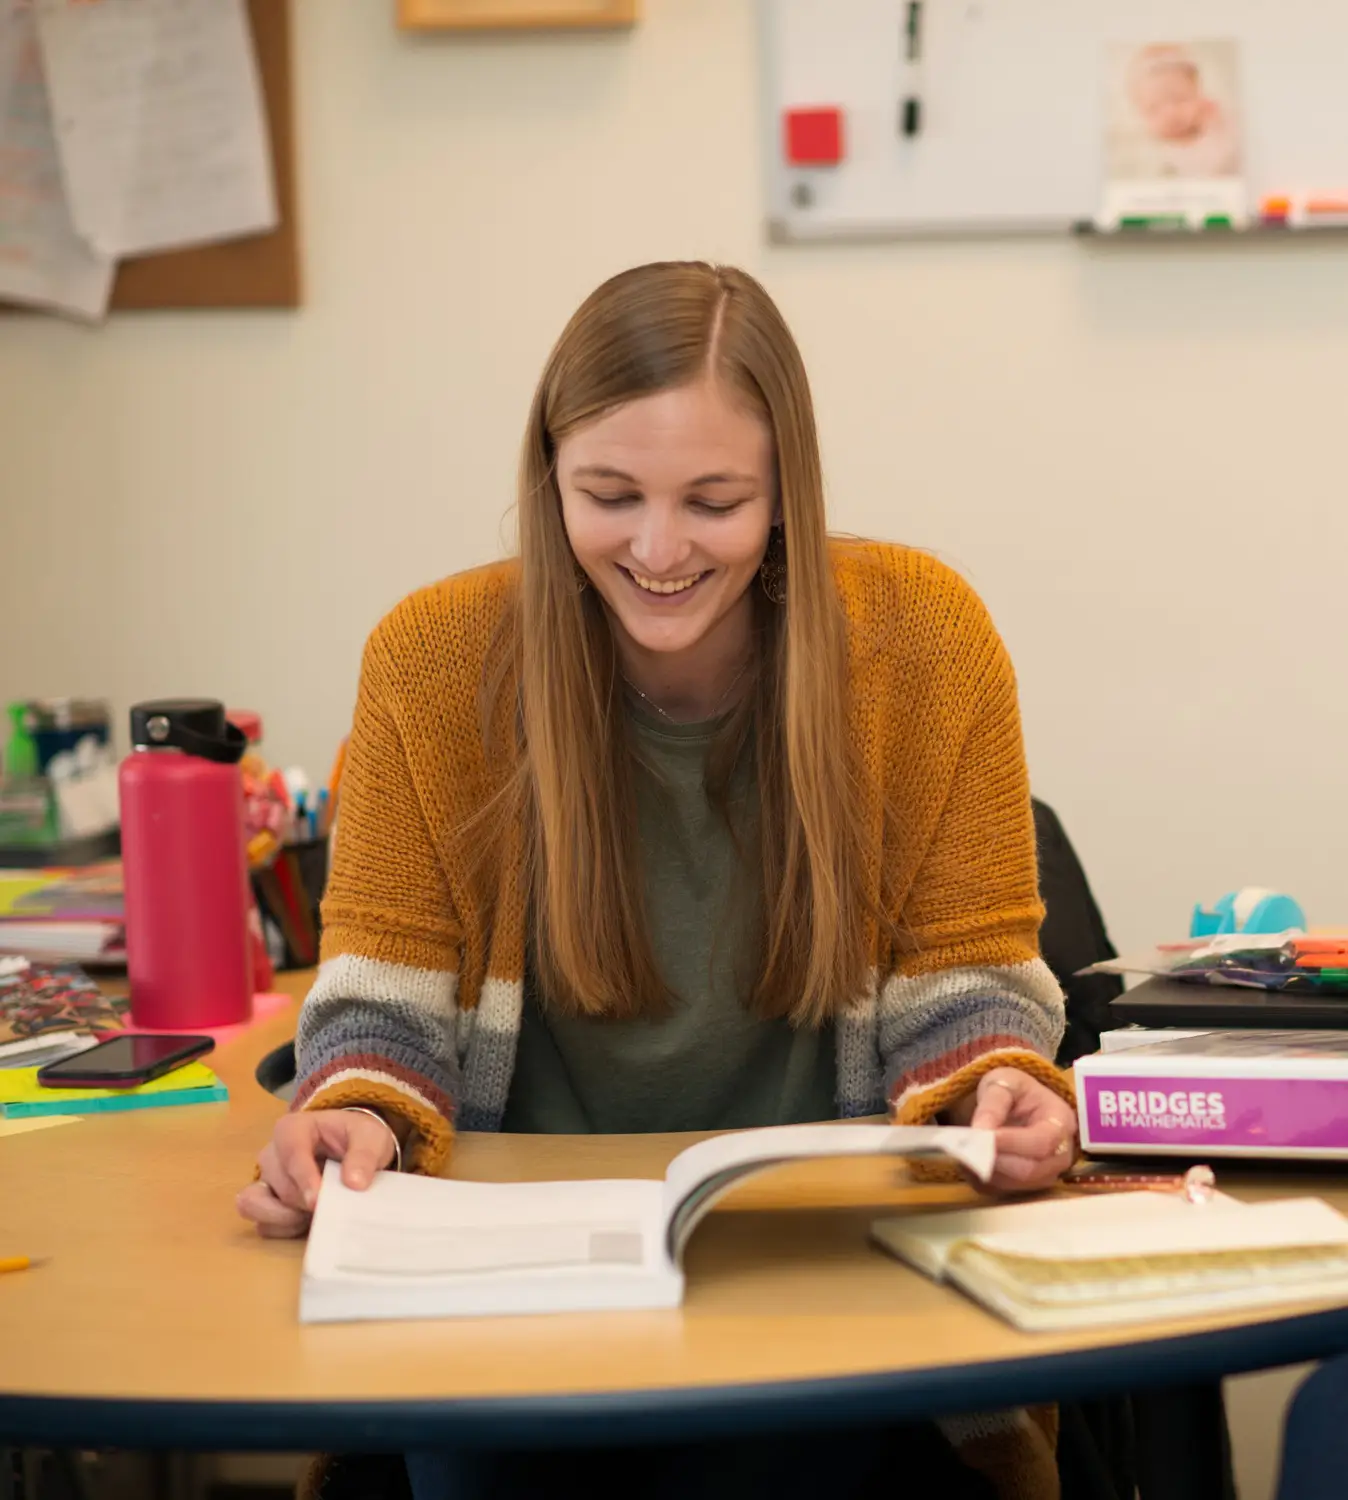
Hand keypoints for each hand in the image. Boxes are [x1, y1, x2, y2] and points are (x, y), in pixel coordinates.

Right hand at [235, 1108, 396, 1238]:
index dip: (304, 1179)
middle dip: (305, 1202)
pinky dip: (283, 1229)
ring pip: (258, 1205)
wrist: (353, 1150)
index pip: (291, 1153)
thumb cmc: (357, 1138)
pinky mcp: (265, 1203)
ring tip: (315, 1218)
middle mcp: (272, 1153)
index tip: (318, 1201)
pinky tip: (306, 1224)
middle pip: (280, 1185)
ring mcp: (266, 1180)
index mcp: (292, 1129)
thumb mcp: (370, 1137)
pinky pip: (262, 1224)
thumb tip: (353, 1183)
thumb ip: (364, 1154)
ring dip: (288, 1218)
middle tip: (331, 1209)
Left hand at [968, 1068, 1076, 1193]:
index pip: (1041, 1142)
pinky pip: (999, 1190)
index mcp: (1061, 1123)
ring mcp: (1045, 1175)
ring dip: (984, 1170)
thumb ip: (992, 1104)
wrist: (1017, 1104)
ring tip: (961, 1150)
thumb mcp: (1003, 1083)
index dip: (1012, 1143)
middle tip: (964, 1146)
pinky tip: (965, 1160)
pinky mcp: (1025, 1188)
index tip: (982, 1137)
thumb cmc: (1014, 1091)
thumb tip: (980, 1130)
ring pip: (1012, 1184)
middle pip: (1029, 1170)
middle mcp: (1060, 1155)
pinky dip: (979, 1178)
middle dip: (995, 1159)